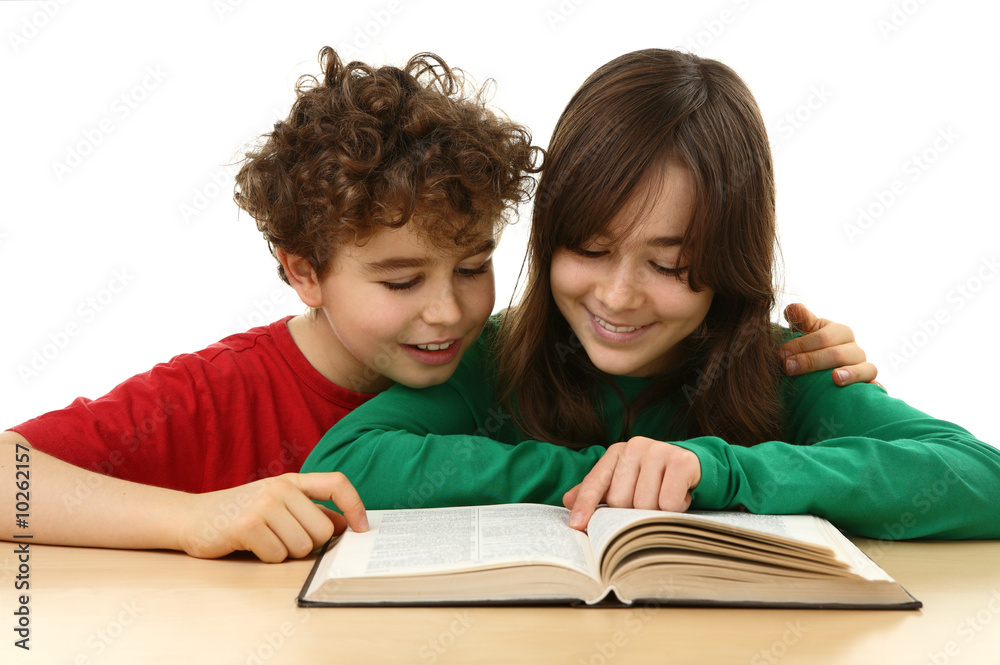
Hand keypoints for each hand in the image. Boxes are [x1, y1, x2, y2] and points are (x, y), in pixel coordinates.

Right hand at [178, 472, 367, 562]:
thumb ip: (310, 513)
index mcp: (292, 481)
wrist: (192, 518)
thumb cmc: (241, 515)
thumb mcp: (278, 506)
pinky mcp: (246, 525)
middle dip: (309, 544)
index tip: (362, 529)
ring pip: (302, 546)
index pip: (337, 483)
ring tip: (264, 540)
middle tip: (283, 539)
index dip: (355, 506)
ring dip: (285, 553)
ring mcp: (263, 504)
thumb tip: (345, 526)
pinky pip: (277, 556)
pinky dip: (267, 558)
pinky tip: (251, 546)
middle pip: (322, 530)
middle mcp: (280, 488)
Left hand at [562, 437, 700, 530]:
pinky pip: (667, 502)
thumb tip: (567, 501)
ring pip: (644, 504)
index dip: (585, 506)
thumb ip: (596, 491)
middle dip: (631, 512)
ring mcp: (658, 450)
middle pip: (620, 500)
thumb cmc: (653, 479)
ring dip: (654, 512)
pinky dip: (673, 508)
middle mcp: (635, 446)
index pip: (595, 483)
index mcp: (616, 452)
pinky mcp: (681, 461)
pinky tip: (678, 497)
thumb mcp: (623, 482)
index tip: (577, 526)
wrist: (694, 466)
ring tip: (663, 500)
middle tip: (645, 505)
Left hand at [780, 303, 879, 386]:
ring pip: (862, 368)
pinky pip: (876, 385)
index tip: (782, 354)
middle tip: (788, 368)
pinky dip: (873, 387)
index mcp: (840, 332)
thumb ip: (800, 319)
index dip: (801, 345)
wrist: (824, 371)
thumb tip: (792, 308)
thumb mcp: (806, 331)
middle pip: (837, 354)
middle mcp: (855, 349)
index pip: (822, 337)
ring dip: (849, 374)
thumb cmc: (813, 348)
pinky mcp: (869, 383)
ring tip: (835, 379)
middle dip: (811, 361)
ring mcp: (864, 366)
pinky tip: (864, 390)